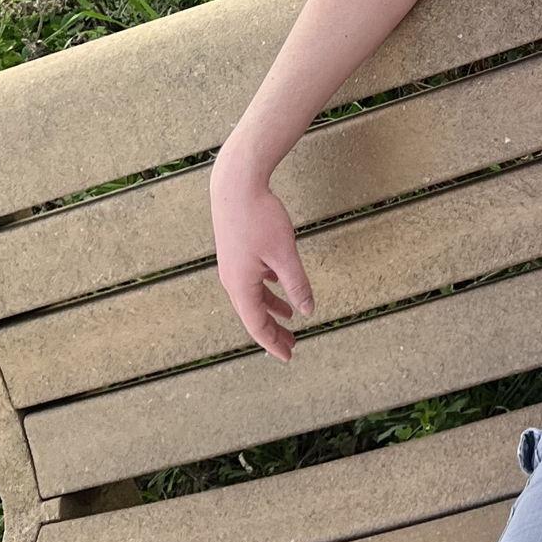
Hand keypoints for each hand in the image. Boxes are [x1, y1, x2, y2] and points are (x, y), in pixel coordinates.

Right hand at [210, 153, 313, 360]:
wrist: (235, 186)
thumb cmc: (260, 217)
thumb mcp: (284, 253)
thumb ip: (296, 283)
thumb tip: (308, 311)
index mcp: (241, 286)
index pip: (257, 325)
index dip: (274, 342)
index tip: (289, 356)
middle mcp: (232, 280)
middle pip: (254, 314)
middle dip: (273, 331)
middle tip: (292, 346)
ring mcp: (233, 266)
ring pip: (253, 296)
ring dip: (271, 309)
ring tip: (289, 319)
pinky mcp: (237, 252)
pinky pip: (253, 280)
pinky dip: (267, 289)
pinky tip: (280, 285)